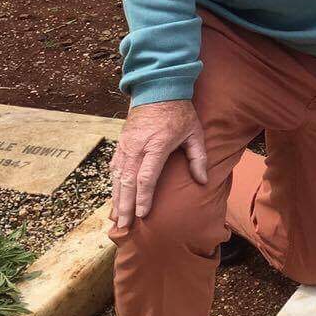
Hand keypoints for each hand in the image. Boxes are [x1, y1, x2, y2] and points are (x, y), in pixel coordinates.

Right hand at [109, 99, 207, 231]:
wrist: (157, 89)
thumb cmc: (179, 112)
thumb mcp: (194, 132)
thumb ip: (198, 158)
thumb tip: (202, 182)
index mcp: (157, 145)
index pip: (146, 176)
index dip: (143, 197)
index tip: (141, 214)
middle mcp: (138, 147)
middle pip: (127, 181)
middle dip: (125, 205)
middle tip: (125, 226)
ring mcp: (126, 145)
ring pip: (117, 176)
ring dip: (116, 198)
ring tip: (117, 219)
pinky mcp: (121, 144)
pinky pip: (114, 168)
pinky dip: (113, 185)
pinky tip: (114, 199)